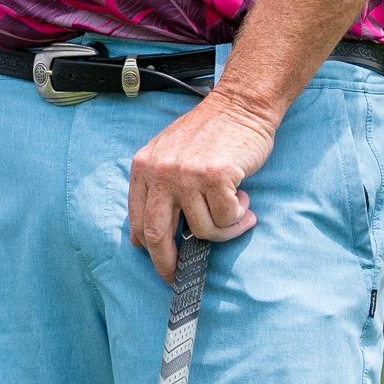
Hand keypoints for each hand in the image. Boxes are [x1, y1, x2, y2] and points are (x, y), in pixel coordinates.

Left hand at [125, 90, 279, 278]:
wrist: (241, 104)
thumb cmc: (211, 133)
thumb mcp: (170, 155)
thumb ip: (159, 187)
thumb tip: (149, 237)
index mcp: (144, 168)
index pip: (138, 220)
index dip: (149, 249)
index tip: (161, 265)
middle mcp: (160, 172)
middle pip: (158, 235)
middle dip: (168, 265)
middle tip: (179, 279)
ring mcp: (186, 175)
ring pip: (202, 230)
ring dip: (224, 229)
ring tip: (237, 210)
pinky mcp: (214, 177)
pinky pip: (227, 218)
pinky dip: (239, 217)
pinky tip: (244, 199)